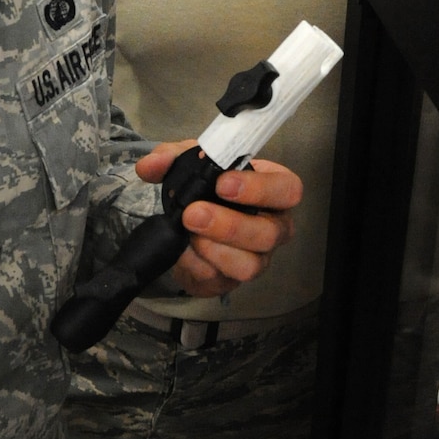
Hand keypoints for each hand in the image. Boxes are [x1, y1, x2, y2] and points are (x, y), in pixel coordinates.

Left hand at [136, 142, 300, 297]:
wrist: (186, 226)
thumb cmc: (206, 188)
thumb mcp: (190, 164)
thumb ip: (171, 158)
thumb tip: (150, 165)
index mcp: (274, 191)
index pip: (288, 190)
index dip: (259, 189)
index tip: (223, 184)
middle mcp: (274, 227)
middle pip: (270, 234)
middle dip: (230, 225)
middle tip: (194, 213)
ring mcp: (258, 258)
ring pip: (250, 265)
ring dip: (215, 251)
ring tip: (189, 235)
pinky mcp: (233, 280)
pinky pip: (221, 279)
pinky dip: (197, 265)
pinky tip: (183, 251)